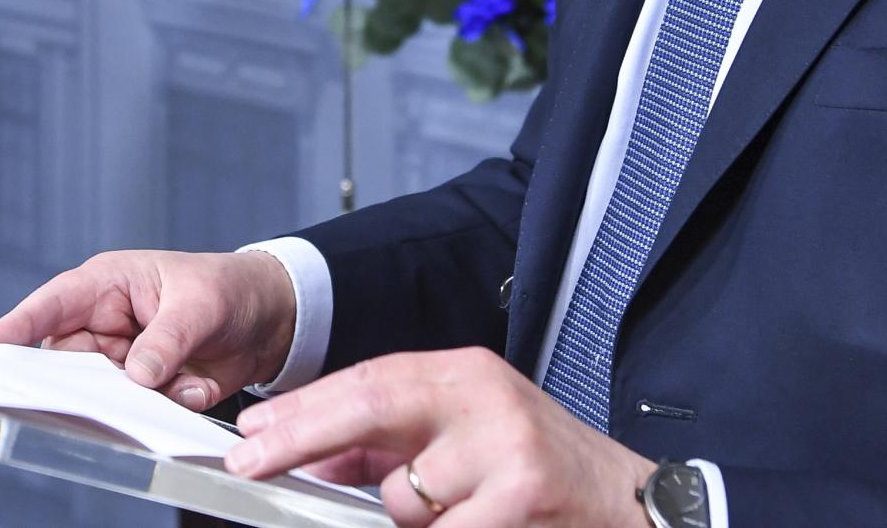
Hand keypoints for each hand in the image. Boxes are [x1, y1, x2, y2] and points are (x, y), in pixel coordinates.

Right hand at [0, 248, 298, 410]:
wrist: (271, 319)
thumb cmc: (228, 289)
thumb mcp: (200, 305)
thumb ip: (166, 339)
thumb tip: (137, 374)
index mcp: (109, 285)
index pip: (53, 304)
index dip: (19, 325)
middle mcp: (107, 323)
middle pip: (68, 359)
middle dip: (87, 378)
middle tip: (112, 384)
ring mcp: (124, 357)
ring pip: (105, 390)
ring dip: (141, 393)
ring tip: (182, 375)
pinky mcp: (146, 386)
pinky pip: (142, 408)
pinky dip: (173, 400)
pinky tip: (199, 381)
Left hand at [228, 347, 654, 527]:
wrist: (633, 506)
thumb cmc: (543, 474)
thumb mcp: (467, 441)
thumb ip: (392, 446)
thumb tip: (312, 458)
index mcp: (467, 374)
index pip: (366, 380)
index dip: (303, 408)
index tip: (252, 433)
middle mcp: (486, 398)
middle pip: (370, 407)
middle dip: (300, 436)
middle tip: (252, 461)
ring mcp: (507, 447)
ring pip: (403, 497)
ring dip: (408, 519)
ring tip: (460, 512)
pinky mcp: (522, 495)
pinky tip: (481, 524)